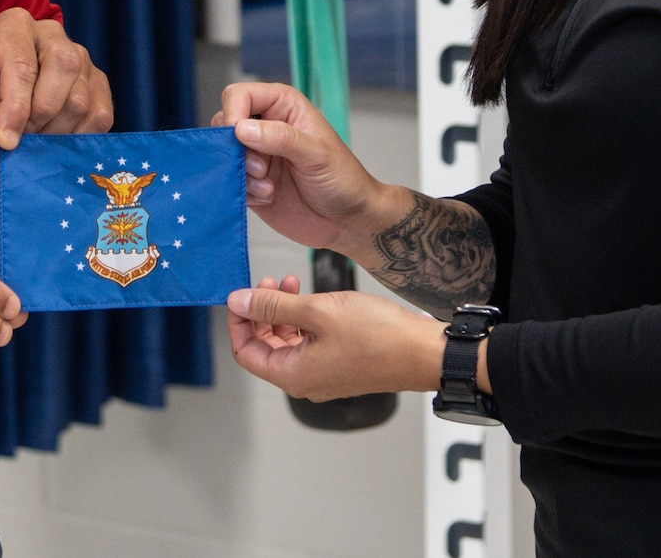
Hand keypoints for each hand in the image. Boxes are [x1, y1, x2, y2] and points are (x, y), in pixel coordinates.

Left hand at [0, 8, 113, 154]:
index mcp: (13, 26)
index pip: (23, 65)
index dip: (15, 107)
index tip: (6, 141)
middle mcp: (51, 34)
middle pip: (63, 69)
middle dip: (39, 115)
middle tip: (21, 137)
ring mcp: (81, 55)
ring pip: (81, 98)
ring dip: (56, 132)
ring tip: (34, 139)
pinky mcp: (98, 81)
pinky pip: (100, 114)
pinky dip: (78, 137)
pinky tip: (56, 142)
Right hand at [212, 82, 401, 254]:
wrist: (347, 222)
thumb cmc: (343, 179)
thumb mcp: (317, 154)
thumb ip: (281, 138)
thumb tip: (241, 128)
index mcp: (283, 106)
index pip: (240, 95)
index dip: (233, 114)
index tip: (239, 138)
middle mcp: (266, 126)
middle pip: (224, 124)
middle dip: (236, 149)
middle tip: (261, 168)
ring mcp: (256, 155)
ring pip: (223, 155)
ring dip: (241, 173)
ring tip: (268, 186)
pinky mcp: (250, 182)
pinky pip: (230, 181)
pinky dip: (245, 191)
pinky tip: (269, 197)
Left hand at [227, 276, 442, 400]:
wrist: (423, 352)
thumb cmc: (378, 335)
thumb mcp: (318, 310)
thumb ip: (274, 306)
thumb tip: (237, 301)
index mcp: (293, 375)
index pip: (245, 352)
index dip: (238, 321)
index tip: (240, 293)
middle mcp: (305, 380)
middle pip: (265, 347)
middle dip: (262, 311)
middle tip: (269, 280)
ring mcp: (323, 374)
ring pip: (287, 342)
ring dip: (283, 311)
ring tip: (291, 281)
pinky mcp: (340, 364)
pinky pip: (309, 343)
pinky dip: (303, 319)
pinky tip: (312, 296)